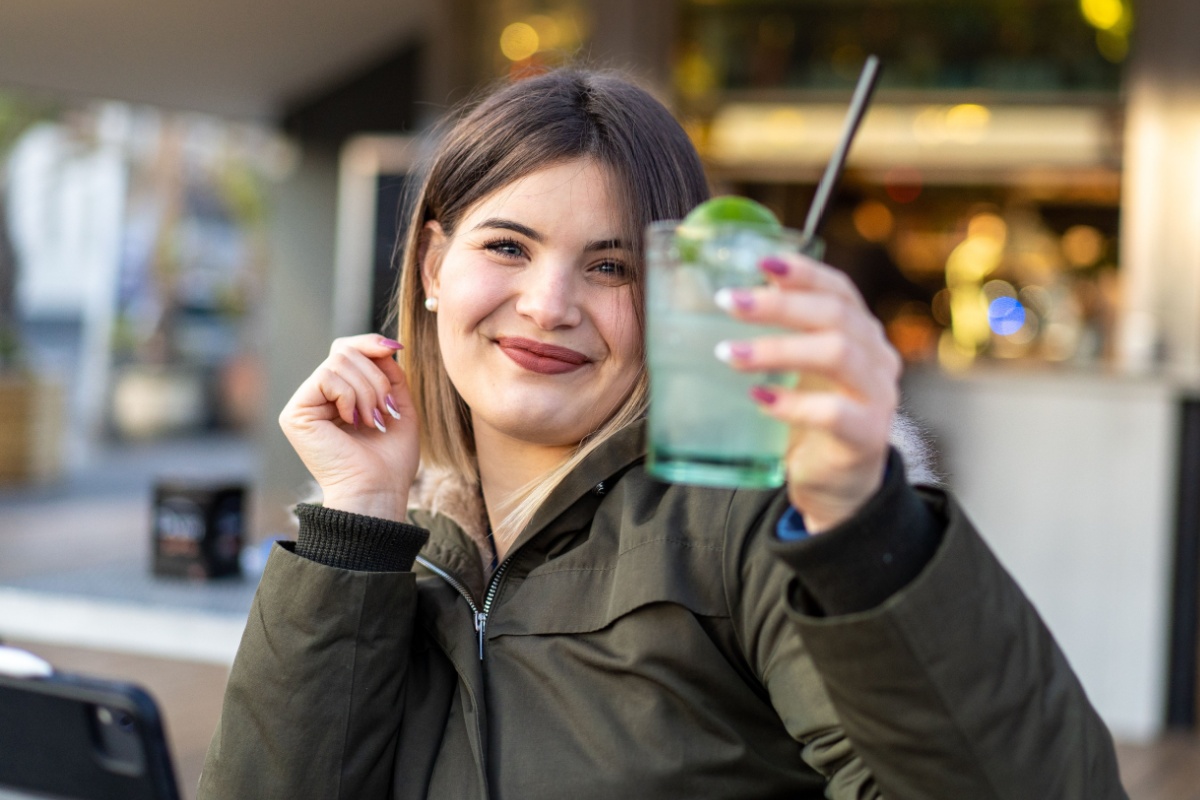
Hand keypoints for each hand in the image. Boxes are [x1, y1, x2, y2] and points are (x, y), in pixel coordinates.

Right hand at [279, 334, 418, 519]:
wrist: (379, 490)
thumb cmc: (391, 460)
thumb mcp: (399, 406)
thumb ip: (390, 374)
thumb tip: (382, 346)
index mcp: (338, 396)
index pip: (346, 349)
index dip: (370, 343)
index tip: (396, 348)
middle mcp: (317, 397)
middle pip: (344, 351)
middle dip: (375, 376)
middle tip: (383, 411)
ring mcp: (304, 404)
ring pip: (338, 361)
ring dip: (367, 390)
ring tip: (372, 420)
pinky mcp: (295, 413)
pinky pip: (326, 376)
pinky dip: (349, 395)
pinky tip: (352, 421)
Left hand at [716, 253, 900, 531]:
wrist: (837, 487)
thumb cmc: (810, 418)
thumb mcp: (796, 370)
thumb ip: (779, 335)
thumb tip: (730, 293)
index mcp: (861, 333)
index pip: (839, 289)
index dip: (803, 271)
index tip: (759, 261)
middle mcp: (877, 358)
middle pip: (835, 314)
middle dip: (778, 304)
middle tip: (727, 302)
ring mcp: (878, 397)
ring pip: (838, 354)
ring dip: (778, 349)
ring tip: (729, 354)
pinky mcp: (867, 437)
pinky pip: (834, 412)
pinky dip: (792, 403)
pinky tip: (757, 398)